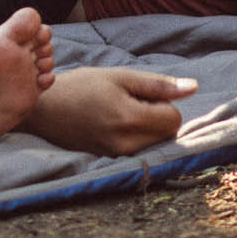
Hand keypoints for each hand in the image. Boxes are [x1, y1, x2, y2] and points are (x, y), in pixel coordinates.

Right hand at [22, 67, 195, 154]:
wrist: (42, 110)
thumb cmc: (79, 86)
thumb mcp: (118, 77)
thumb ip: (158, 84)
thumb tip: (194, 87)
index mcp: (130, 119)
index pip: (175, 118)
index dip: (162, 102)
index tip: (138, 93)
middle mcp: (127, 143)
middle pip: (167, 133)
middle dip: (156, 115)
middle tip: (127, 101)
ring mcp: (118, 155)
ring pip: (154, 142)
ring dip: (145, 127)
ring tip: (116, 112)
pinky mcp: (111, 160)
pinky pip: (138, 149)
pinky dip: (133, 136)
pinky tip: (110, 123)